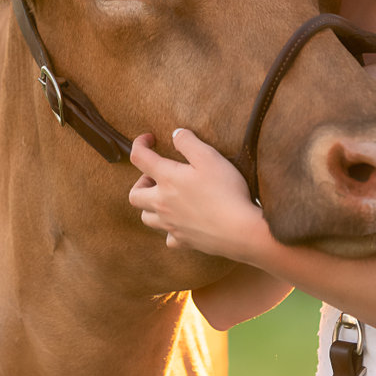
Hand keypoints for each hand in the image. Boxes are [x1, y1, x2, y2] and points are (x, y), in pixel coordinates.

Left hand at [128, 129, 266, 261]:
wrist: (241, 230)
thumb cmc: (225, 191)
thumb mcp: (209, 156)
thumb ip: (188, 142)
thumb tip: (175, 134)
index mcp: (167, 179)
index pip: (139, 157)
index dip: (139, 144)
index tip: (148, 139)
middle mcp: (163, 203)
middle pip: (134, 195)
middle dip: (140, 182)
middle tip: (156, 176)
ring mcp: (171, 225)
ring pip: (146, 218)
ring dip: (149, 206)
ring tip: (165, 198)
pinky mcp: (184, 241)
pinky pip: (168, 238)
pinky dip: (170, 231)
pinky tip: (181, 223)